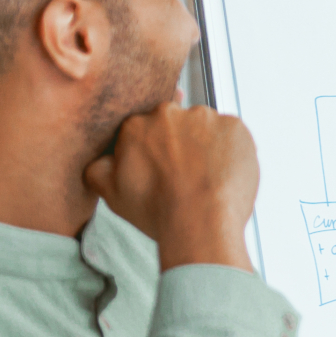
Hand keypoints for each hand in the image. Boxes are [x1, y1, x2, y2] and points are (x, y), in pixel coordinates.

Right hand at [86, 104, 257, 270]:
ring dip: (208, 147)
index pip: (146, 130)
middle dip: (181, 146)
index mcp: (136, 124)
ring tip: (207, 178)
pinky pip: (233, 135)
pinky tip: (224, 174)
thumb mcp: (111, 193)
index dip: (156, 152)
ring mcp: (205, 117)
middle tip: (186, 176)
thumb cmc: (157, 211)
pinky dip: (232, 151)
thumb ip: (99, 168)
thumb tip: (104, 158)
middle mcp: (169, 113)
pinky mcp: (235, 126)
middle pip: (177, 125)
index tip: (164, 170)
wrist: (200, 223)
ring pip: (207, 128)